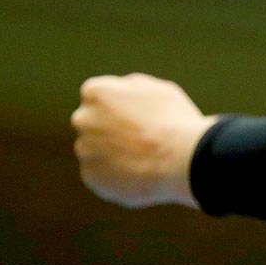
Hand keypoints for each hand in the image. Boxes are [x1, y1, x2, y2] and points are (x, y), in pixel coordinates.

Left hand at [71, 73, 214, 208]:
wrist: (182, 160)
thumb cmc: (174, 121)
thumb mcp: (157, 89)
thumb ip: (130, 88)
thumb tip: (120, 92)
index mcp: (96, 92)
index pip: (97, 98)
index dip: (120, 108)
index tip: (140, 117)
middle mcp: (83, 119)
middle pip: (92, 124)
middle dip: (111, 131)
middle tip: (142, 140)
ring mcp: (85, 150)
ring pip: (96, 151)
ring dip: (115, 154)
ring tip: (146, 160)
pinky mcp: (91, 176)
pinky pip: (102, 175)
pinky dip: (117, 176)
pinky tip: (141, 175)